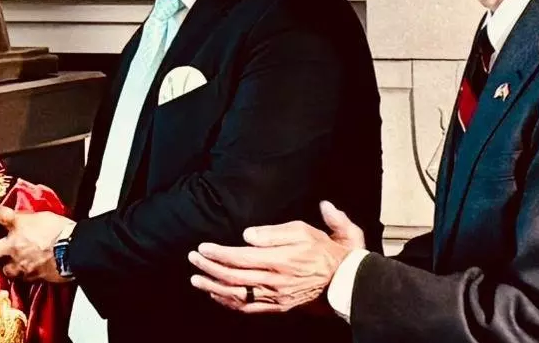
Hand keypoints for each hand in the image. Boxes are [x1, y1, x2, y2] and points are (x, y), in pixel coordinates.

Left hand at [0, 206, 72, 282]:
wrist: (75, 250)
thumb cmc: (62, 231)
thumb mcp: (44, 216)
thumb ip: (30, 218)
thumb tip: (25, 219)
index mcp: (18, 226)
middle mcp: (14, 246)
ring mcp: (22, 264)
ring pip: (5, 269)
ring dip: (9, 266)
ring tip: (14, 262)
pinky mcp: (33, 278)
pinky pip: (24, 279)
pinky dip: (26, 275)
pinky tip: (31, 270)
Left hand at [188, 201, 363, 313]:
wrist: (344, 279)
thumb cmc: (324, 250)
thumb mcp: (303, 230)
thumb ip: (274, 232)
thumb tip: (247, 234)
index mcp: (279, 260)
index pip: (240, 258)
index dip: (218, 253)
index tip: (202, 247)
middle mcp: (274, 282)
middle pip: (233, 277)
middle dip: (209, 268)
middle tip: (193, 258)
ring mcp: (275, 297)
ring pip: (237, 295)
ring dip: (213, 287)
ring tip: (196, 279)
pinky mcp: (278, 306)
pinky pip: (248, 308)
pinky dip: (229, 302)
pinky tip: (216, 295)